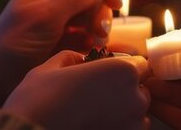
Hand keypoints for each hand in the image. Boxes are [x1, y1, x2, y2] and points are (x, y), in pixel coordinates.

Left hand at [0, 0, 122, 103]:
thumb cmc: (15, 41)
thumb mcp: (45, 16)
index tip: (116, 5)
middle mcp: (56, 3)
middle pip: (93, 1)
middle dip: (100, 15)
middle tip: (99, 33)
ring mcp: (60, 25)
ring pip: (92, 22)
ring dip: (97, 32)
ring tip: (93, 46)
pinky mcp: (63, 45)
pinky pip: (86, 40)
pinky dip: (91, 46)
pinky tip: (88, 54)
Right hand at [3, 51, 150, 129]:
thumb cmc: (39, 100)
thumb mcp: (53, 67)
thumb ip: (74, 58)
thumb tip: (81, 59)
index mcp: (123, 71)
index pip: (140, 65)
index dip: (123, 69)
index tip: (108, 76)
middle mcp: (135, 97)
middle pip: (140, 90)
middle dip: (125, 92)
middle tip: (97, 98)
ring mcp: (133, 124)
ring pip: (137, 115)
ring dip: (123, 113)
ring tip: (94, 115)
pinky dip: (117, 128)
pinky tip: (95, 127)